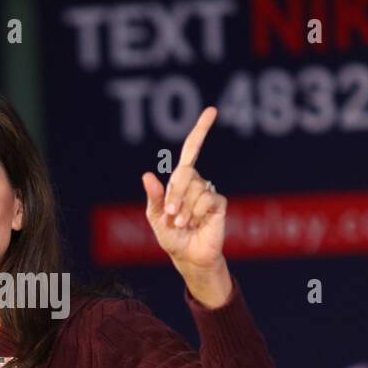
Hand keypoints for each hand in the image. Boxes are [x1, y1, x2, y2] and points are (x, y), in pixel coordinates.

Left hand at [141, 106, 227, 270]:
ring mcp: (210, 192)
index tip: (213, 111)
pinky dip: (197, 212)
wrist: (188, 256)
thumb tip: (147, 174)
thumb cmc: (171, 236)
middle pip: (186, 173)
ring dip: (185, 209)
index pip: (192, 149)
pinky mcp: (220, 205)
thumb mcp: (155, 218)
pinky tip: (196, 223)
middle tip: (171, 214)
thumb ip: (153, 197)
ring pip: (196, 189)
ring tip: (184, 223)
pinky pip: (207, 200)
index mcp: (181, 180)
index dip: (202, 130)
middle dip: (175, 195)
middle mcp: (198, 182)